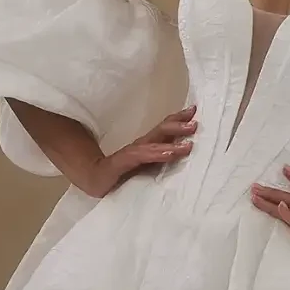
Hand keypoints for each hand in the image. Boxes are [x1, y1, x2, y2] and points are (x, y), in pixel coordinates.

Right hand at [79, 105, 198, 196]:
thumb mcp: (146, 168)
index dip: (179, 119)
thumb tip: (185, 158)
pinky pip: (142, 157)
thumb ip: (162, 163)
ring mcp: (132, 153)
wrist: (93, 179)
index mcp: (148, 146)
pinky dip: (157, 154)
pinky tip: (170, 153)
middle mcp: (142, 146)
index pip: (165, 129)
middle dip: (179, 124)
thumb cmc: (122, 174)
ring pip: (154, 143)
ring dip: (172, 140)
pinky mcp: (122, 163)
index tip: (195, 110)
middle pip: (162, 131)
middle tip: (196, 122)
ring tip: (188, 142)